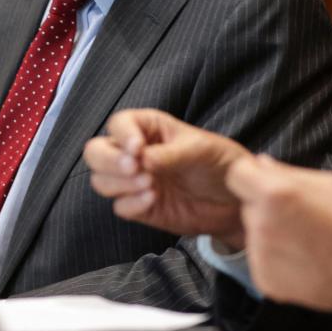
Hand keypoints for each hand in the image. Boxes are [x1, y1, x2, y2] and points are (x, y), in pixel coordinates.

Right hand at [84, 108, 251, 248]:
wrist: (235, 202)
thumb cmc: (220, 164)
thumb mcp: (201, 150)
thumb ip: (170, 154)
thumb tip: (143, 159)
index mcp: (149, 128)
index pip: (119, 123)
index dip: (123, 135)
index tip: (138, 149)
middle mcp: (136, 153)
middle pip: (96, 152)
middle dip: (108, 161)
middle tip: (133, 168)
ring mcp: (135, 181)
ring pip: (101, 180)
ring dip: (119, 184)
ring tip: (151, 185)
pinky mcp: (140, 207)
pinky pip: (120, 207)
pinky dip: (132, 204)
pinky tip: (153, 200)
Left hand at [225, 155, 331, 311]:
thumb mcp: (326, 183)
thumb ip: (286, 172)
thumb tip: (260, 164)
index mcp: (275, 193)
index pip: (236, 176)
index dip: (251, 179)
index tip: (266, 186)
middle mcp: (262, 224)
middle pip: (246, 207)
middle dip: (264, 208)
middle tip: (297, 217)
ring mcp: (262, 256)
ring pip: (253, 235)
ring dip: (270, 235)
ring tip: (305, 241)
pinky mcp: (266, 281)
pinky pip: (261, 262)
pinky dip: (276, 261)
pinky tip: (304, 260)